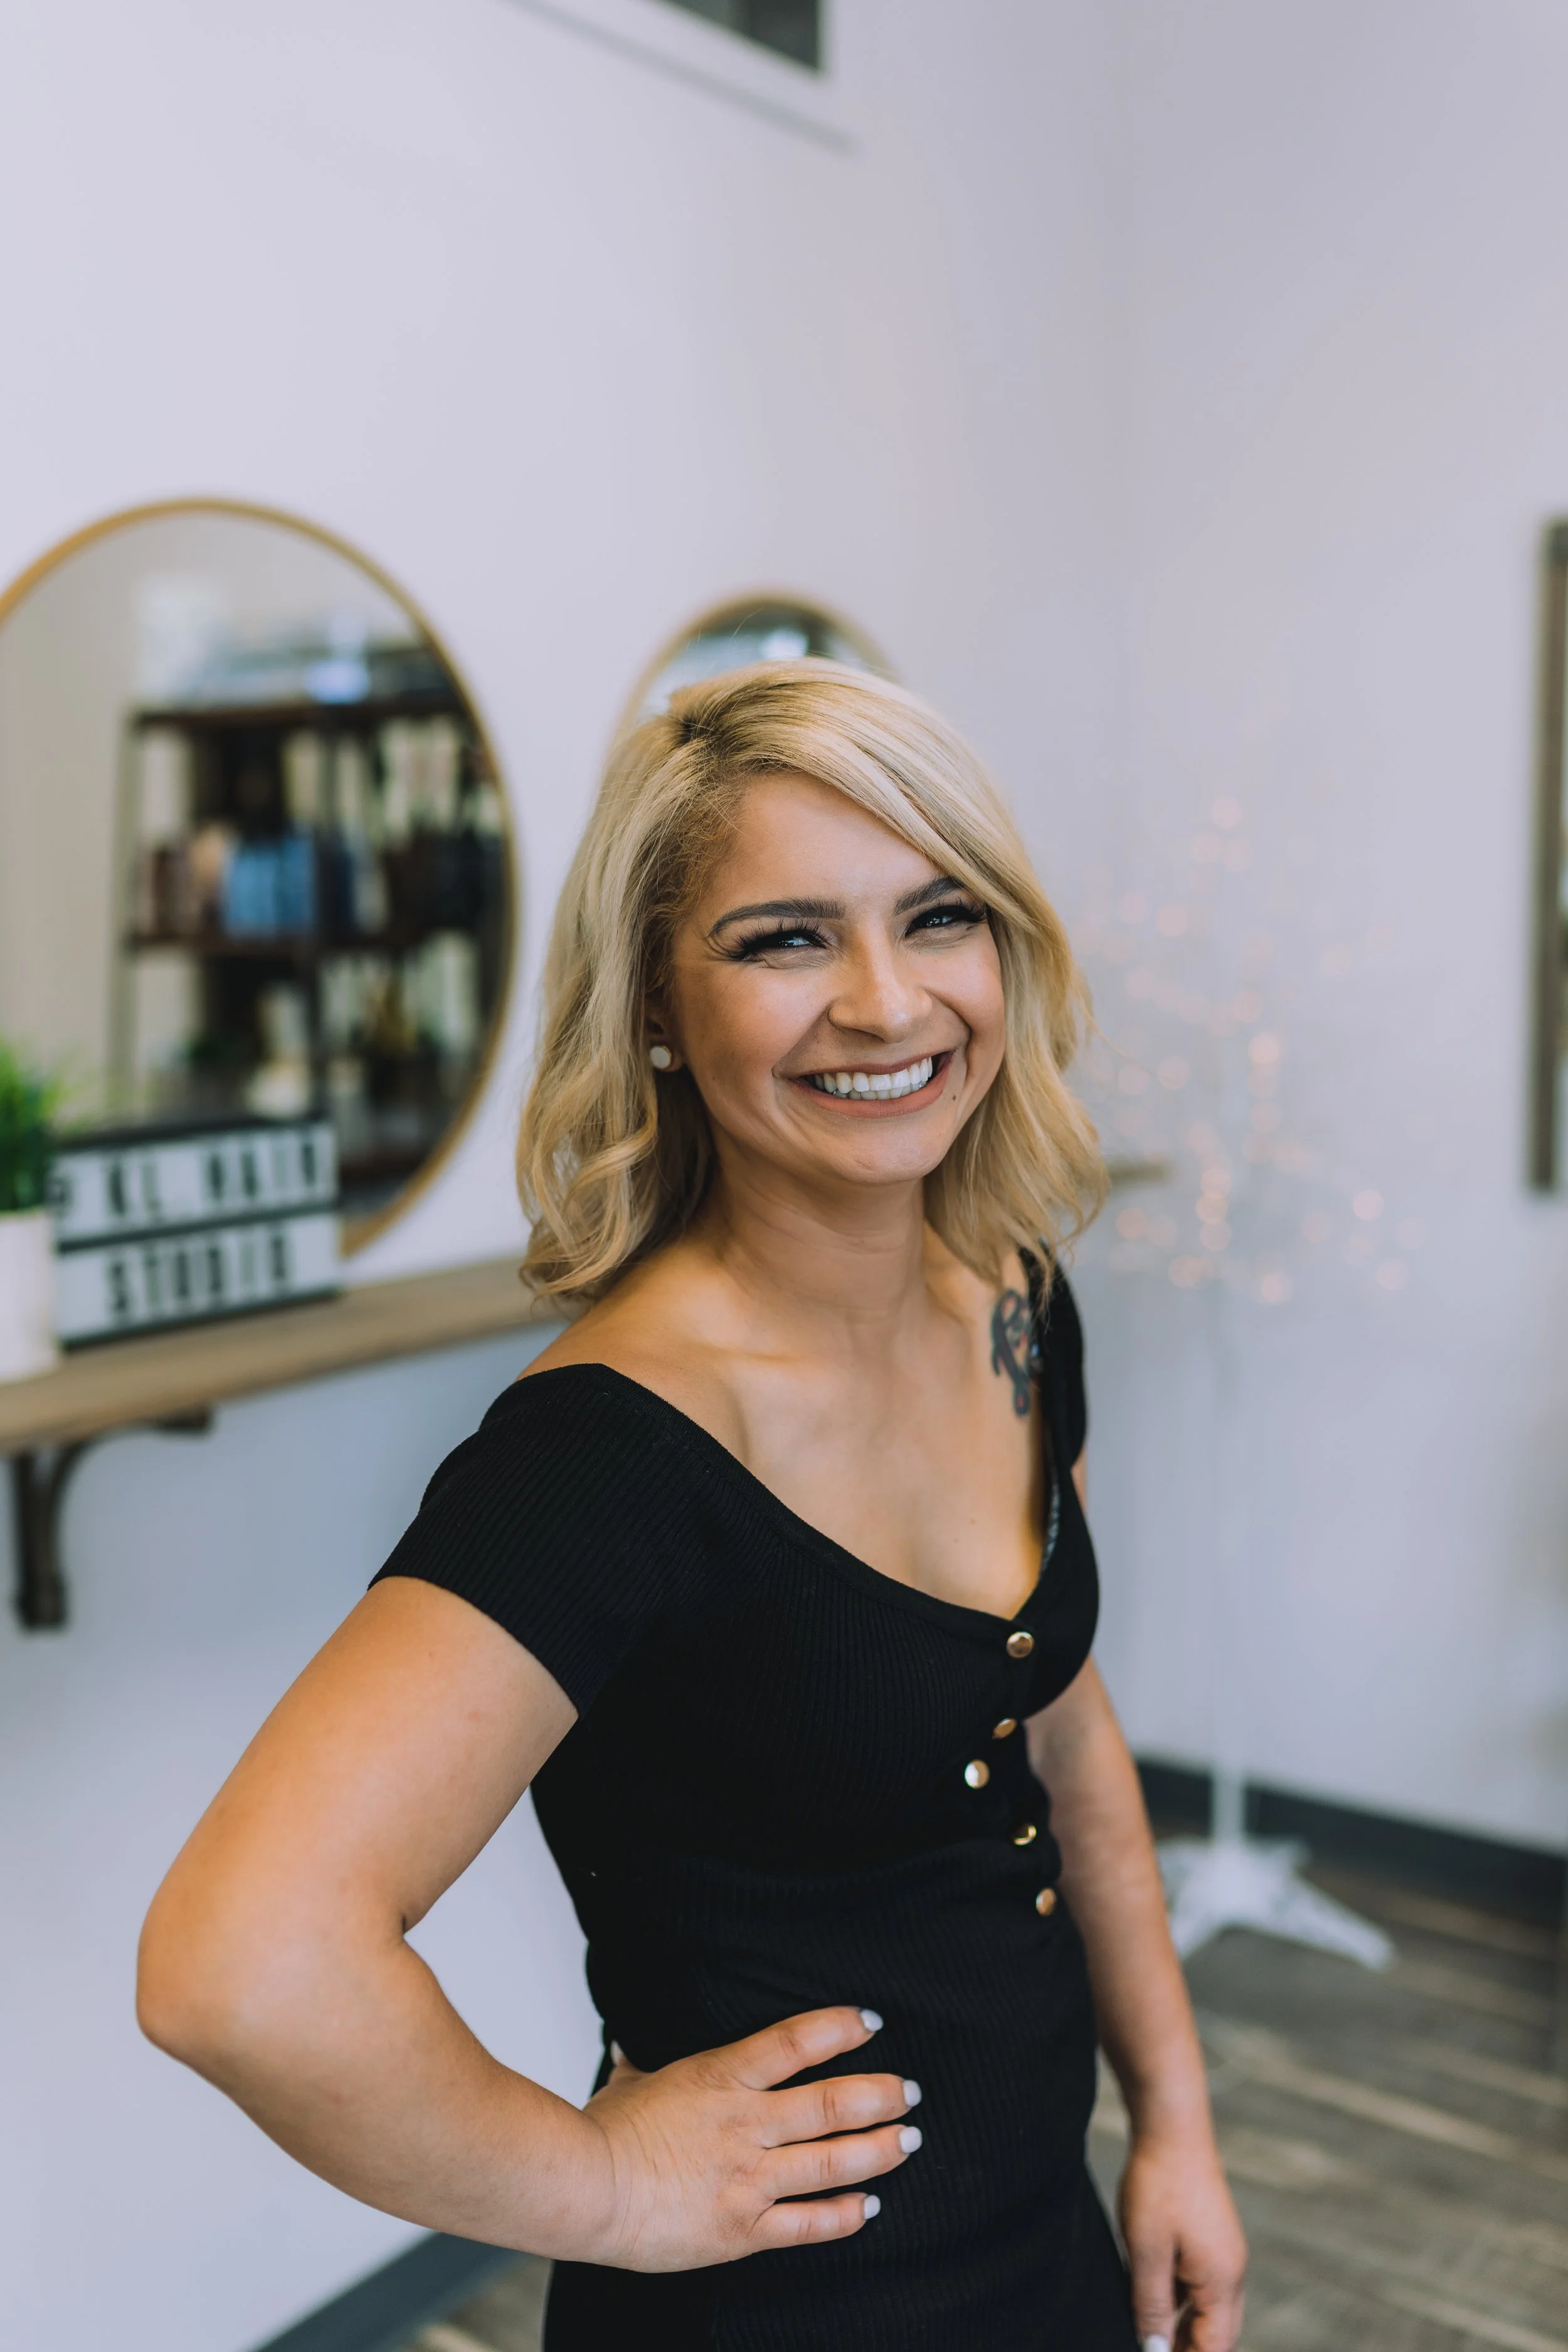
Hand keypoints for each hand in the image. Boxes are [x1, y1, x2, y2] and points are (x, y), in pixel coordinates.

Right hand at [575, 2006, 921, 2270]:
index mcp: (720, 2078)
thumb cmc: (603, 2132)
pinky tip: (870, 2206)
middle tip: (909, 2091)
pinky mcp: (743, 2229)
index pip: (794, 2043)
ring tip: (908, 2140)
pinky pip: (807, 2224)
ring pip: (831, 2163)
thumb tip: (629, 2040)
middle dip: (879, 2096)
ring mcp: (748, 2179)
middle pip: (830, 2104)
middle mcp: (745, 2125)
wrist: (587, 2190)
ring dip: (878, 2151)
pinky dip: (844, 2215)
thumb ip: (642, 2062)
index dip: (838, 2028)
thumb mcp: (629, 2083)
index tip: (872, 2021)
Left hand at [1119, 2124, 1245, 2350]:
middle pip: (1218, 2334)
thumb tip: (1155, 2350)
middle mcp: (1231, 2272)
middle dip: (1191, 2350)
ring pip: (1208, 2309)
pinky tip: (1154, 2300)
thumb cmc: (1158, 2185)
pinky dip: (1182, 2301)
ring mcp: (1223, 2253)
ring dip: (1185, 2328)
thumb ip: (1152, 2306)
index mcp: (1222, 2281)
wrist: (1171, 2126)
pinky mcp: (1211, 2237)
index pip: (1216, 2348)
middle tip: (1154, 2349)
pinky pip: (1201, 2284)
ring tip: (1152, 2336)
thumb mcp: (1145, 2252)